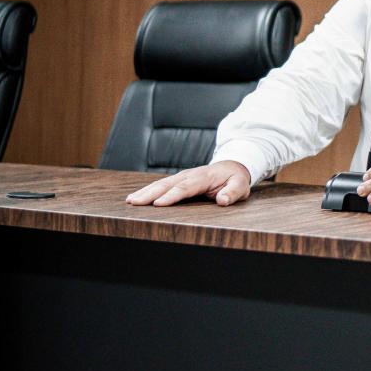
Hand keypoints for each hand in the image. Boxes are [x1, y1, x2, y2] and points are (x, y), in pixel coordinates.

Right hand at [126, 160, 251, 206]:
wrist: (233, 166)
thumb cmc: (236, 179)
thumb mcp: (240, 186)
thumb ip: (232, 192)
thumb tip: (223, 200)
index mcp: (203, 177)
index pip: (185, 187)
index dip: (172, 196)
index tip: (158, 204)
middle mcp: (189, 175)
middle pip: (167, 184)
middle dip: (150, 193)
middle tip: (134, 202)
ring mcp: (182, 176)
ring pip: (160, 183)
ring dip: (144, 192)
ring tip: (130, 201)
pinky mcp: (178, 180)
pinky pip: (161, 185)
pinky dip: (147, 191)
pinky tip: (135, 198)